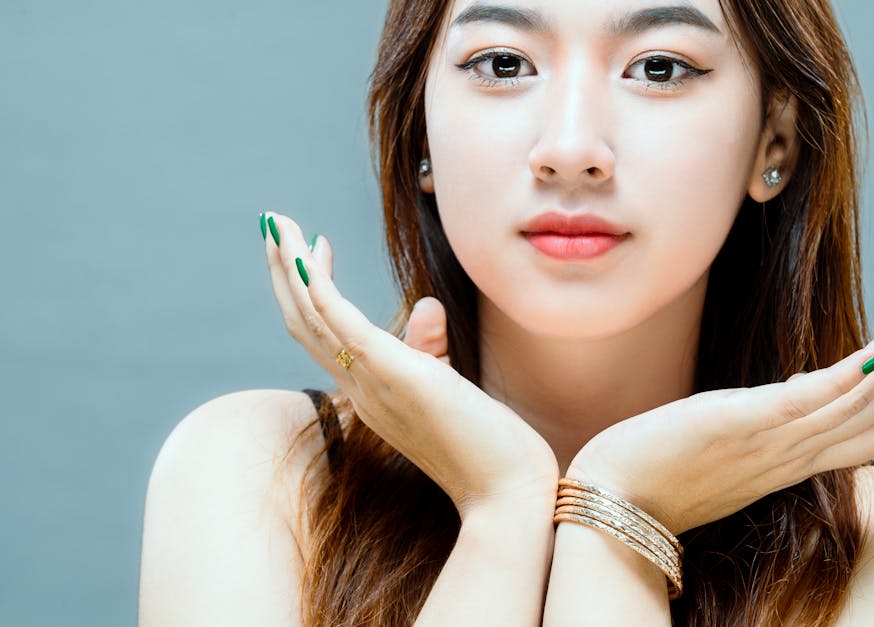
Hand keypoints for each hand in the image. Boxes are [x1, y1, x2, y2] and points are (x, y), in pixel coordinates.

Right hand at [261, 212, 558, 516]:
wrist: (507, 493)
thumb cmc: (485, 446)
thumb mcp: (449, 386)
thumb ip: (431, 346)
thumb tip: (427, 305)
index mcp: (368, 393)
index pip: (322, 336)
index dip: (308, 291)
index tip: (312, 249)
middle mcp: (359, 388)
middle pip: (302, 323)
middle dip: (283, 271)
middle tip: (273, 225)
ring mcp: (372, 383)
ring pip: (310, 317)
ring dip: (289, 266)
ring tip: (277, 224)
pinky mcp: (396, 374)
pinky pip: (341, 324)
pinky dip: (316, 286)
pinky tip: (304, 251)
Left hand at [568, 292, 873, 534]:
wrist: (611, 503)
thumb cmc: (657, 472)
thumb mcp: (722, 447)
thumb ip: (761, 426)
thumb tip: (786, 392)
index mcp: (790, 461)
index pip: (871, 430)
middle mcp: (793, 456)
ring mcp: (772, 443)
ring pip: (865, 402)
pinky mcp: (742, 425)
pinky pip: (819, 400)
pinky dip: (863, 370)